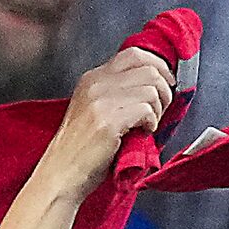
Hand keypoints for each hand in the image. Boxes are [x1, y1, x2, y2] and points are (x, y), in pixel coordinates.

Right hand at [35, 46, 174, 195]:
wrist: (61, 174)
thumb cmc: (81, 150)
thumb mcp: (94, 110)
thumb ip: (117, 93)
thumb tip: (154, 85)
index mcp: (93, 78)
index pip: (135, 54)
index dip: (158, 66)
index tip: (167, 83)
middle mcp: (96, 83)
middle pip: (149, 68)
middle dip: (164, 89)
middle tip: (161, 109)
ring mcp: (100, 101)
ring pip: (151, 88)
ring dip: (159, 109)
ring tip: (149, 124)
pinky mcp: (107, 121)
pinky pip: (146, 109)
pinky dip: (152, 123)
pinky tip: (143, 133)